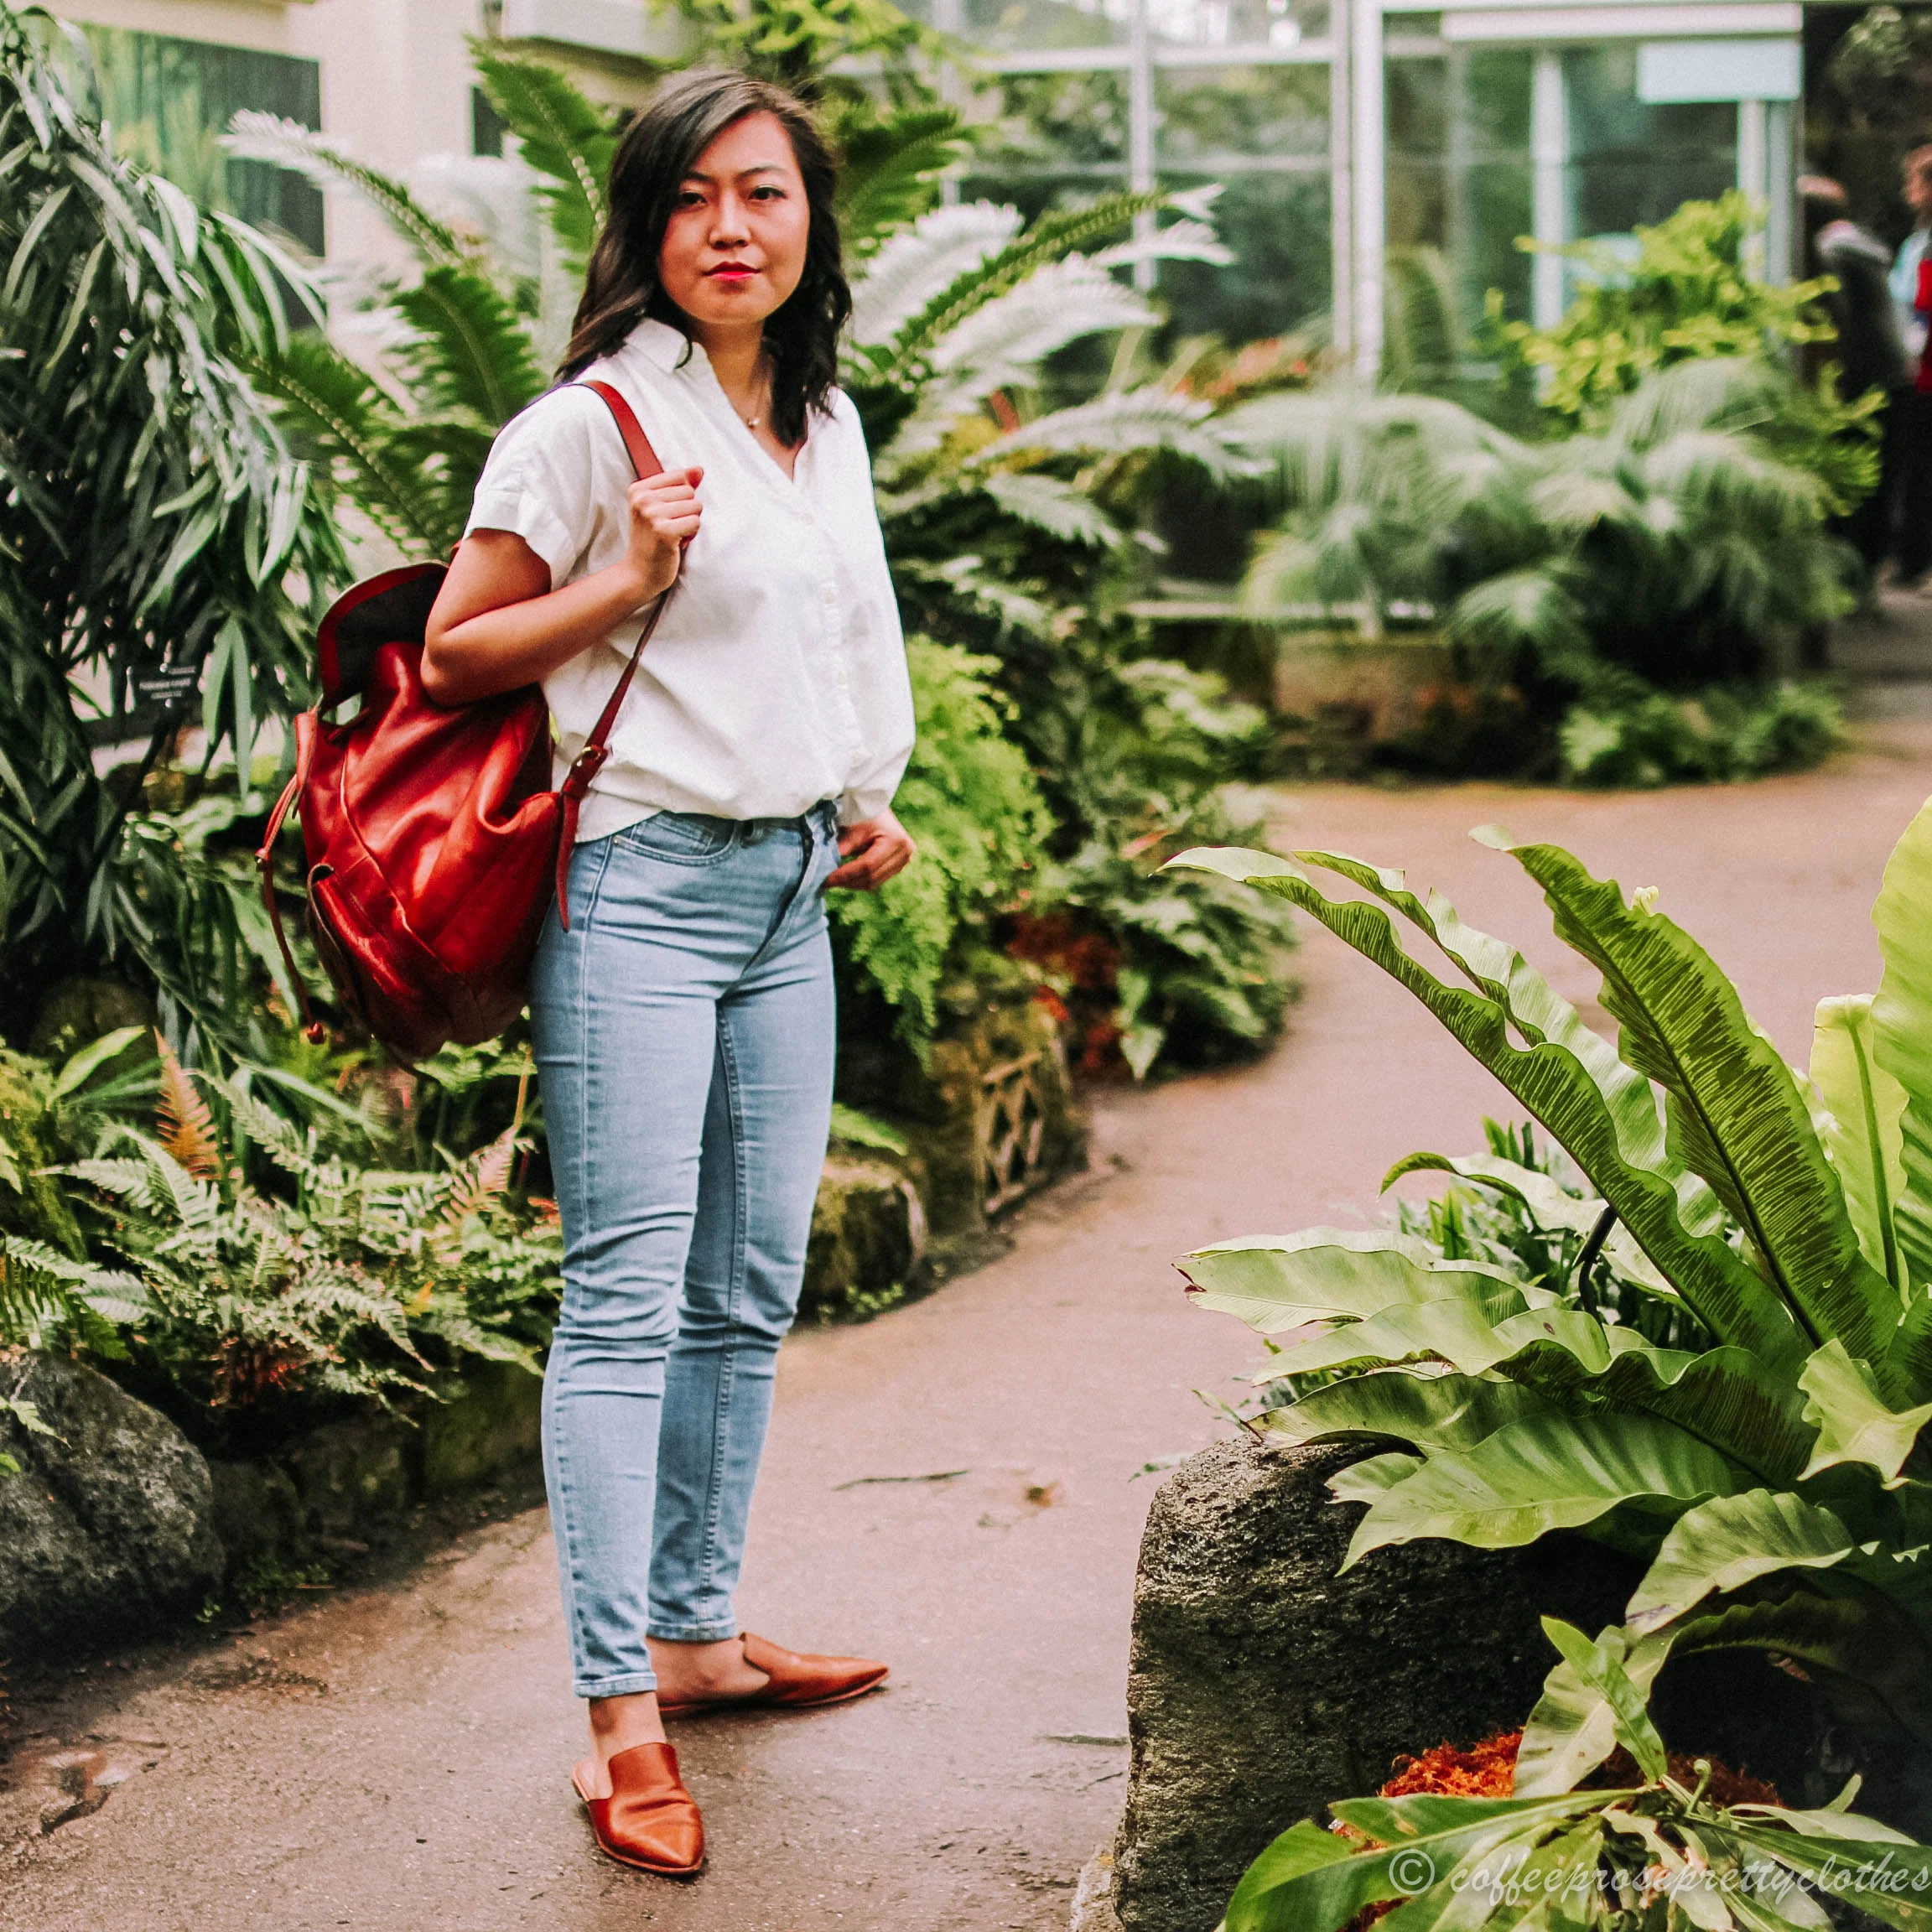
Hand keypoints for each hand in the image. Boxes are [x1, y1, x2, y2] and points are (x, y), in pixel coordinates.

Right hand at [624, 465, 702, 601]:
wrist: (640, 573)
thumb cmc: (652, 540)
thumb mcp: (661, 508)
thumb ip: (680, 485)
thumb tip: (699, 469)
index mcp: (639, 489)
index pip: (679, 476)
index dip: (682, 496)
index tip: (667, 513)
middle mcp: (642, 499)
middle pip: (689, 491)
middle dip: (688, 511)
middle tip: (671, 527)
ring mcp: (652, 515)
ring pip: (695, 506)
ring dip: (690, 524)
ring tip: (674, 535)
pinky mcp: (664, 531)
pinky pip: (695, 522)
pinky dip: (691, 535)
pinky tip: (677, 543)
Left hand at [824, 810, 914, 891]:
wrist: (877, 806)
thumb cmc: (865, 813)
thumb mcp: (853, 828)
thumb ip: (842, 848)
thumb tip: (827, 870)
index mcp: (896, 840)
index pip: (867, 866)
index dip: (846, 874)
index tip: (827, 879)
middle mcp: (905, 853)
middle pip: (872, 877)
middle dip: (847, 882)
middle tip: (827, 882)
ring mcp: (904, 861)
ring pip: (874, 883)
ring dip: (852, 884)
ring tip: (834, 881)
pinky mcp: (899, 866)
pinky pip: (877, 880)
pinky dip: (860, 881)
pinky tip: (846, 878)